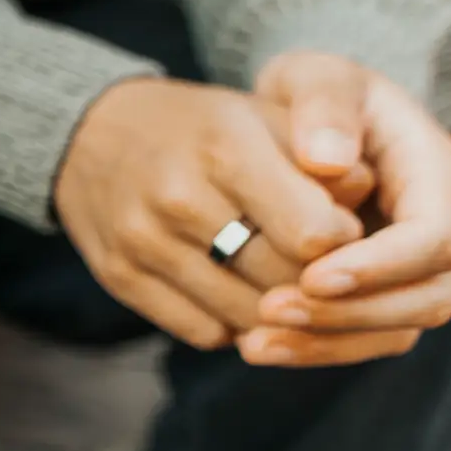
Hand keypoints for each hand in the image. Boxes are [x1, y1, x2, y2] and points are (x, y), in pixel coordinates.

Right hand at [55, 77, 361, 349]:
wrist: (88, 133)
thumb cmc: (199, 128)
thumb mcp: (263, 118)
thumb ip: (325, 161)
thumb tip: (362, 209)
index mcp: (225, 147)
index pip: (313, 235)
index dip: (341, 245)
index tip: (336, 233)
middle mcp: (178, 196)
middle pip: (283, 281)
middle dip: (313, 283)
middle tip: (314, 267)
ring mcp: (142, 240)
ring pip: (245, 317)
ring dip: (274, 311)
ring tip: (277, 282)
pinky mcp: (118, 275)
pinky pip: (202, 333)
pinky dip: (229, 323)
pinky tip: (231, 291)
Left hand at [253, 70, 450, 360]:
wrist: (310, 128)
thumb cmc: (317, 98)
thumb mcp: (319, 78)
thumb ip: (325, 104)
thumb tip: (328, 160)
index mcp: (441, 175)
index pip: (435, 237)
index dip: (380, 265)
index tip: (314, 274)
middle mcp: (445, 230)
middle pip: (427, 296)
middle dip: (351, 313)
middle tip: (272, 309)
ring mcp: (419, 270)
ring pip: (397, 328)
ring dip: (328, 342)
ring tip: (254, 341)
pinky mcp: (384, 296)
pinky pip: (365, 337)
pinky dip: (316, 348)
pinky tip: (254, 346)